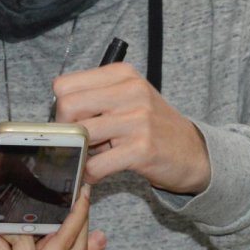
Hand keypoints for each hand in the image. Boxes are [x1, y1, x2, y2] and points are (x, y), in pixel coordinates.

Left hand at [53, 63, 210, 193]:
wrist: (194, 151)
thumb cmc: (153, 125)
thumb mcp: (129, 99)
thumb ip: (95, 99)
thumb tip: (56, 118)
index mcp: (122, 74)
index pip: (65, 84)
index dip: (61, 108)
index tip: (72, 122)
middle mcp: (131, 91)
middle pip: (67, 105)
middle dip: (64, 129)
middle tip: (77, 142)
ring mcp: (138, 119)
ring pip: (80, 135)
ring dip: (77, 154)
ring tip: (88, 158)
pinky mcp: (141, 149)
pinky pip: (96, 165)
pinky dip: (90, 175)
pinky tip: (99, 174)